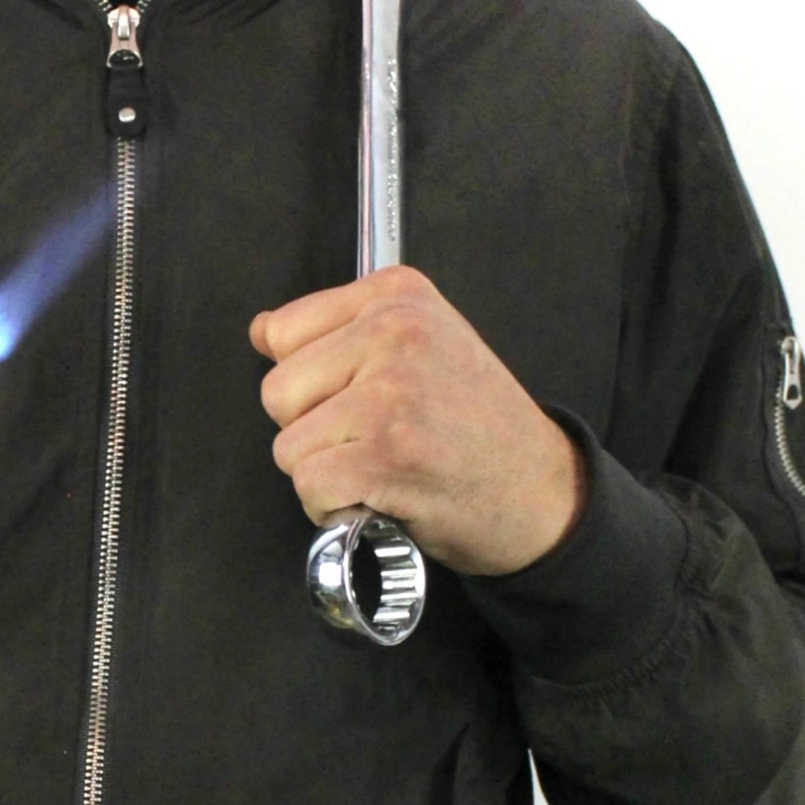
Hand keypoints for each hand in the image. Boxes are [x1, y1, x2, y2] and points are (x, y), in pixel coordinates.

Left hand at [250, 264, 586, 577]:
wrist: (541, 491)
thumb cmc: (479, 425)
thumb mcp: (424, 344)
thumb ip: (341, 332)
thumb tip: (262, 330)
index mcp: (397, 296)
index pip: (283, 332)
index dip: (310, 382)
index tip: (358, 396)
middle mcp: (394, 332)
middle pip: (277, 392)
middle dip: (312, 431)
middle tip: (372, 439)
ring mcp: (391, 393)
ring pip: (289, 445)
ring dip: (325, 474)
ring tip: (381, 467)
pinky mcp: (388, 454)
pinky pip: (309, 484)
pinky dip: (333, 508)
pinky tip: (377, 496)